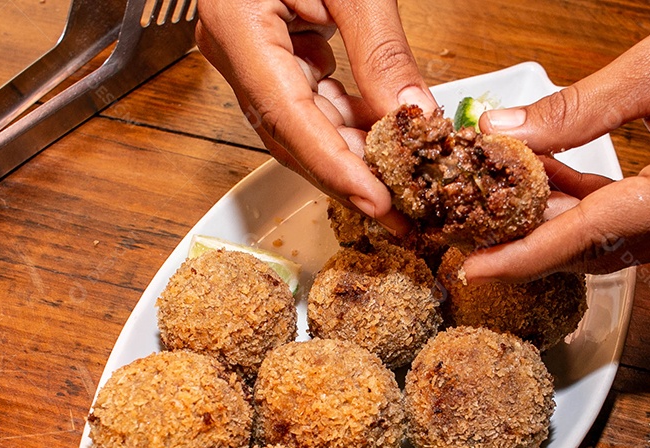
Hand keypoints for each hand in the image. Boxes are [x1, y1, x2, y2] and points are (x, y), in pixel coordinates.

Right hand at [195, 0, 435, 231]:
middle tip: (404, 217)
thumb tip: (414, 119)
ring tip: (406, 190)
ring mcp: (250, 55)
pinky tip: (388, 146)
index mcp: (237, 27)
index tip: (378, 203)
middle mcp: (235, 52)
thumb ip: (381, 51)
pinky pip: (312, 101)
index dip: (334, 168)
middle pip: (294, 136)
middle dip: (351, 179)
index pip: (288, 117)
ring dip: (354, 157)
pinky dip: (351, 123)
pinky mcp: (272, 52)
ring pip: (304, 126)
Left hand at [462, 0, 649, 281]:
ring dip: (566, 225)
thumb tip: (503, 132)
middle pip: (610, 247)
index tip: (480, 267)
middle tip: (478, 244)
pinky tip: (555, 185)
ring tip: (508, 206)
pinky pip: (644, 220)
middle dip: (540, 245)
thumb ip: (574, 110)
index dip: (532, 252)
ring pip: (624, 239)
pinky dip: (597, 207)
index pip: (600, 231)